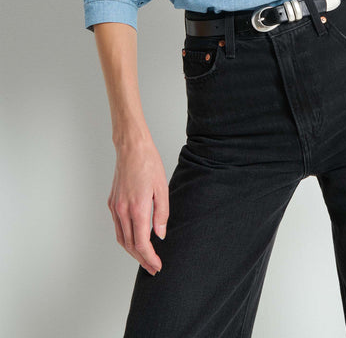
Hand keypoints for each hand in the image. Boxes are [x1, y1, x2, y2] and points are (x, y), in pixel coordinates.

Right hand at [107, 138, 169, 274]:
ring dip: (132, 252)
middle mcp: (123, 211)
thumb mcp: (162, 188)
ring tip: (145, 258)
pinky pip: (118, 227)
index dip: (149, 258)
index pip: (142, 243)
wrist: (131, 148)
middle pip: (130, 245)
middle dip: (142, 260)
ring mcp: (115, 207)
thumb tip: (160, 234)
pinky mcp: (112, 203)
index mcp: (137, 208)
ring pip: (121, 238)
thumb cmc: (148, 164)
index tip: (157, 266)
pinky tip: (135, 239)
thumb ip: (162, 213)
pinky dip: (126, 238)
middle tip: (153, 268)